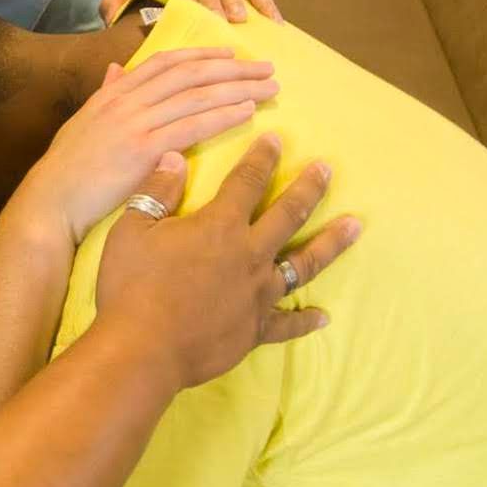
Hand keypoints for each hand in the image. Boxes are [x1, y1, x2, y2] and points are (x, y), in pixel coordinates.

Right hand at [17, 49, 278, 243]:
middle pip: (189, 74)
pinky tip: (247, 112)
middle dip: (232, 68)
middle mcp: (126, 101)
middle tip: (267, 68)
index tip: (232, 55)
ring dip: (238, 88)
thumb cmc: (67, 171)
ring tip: (269, 87)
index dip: (202, 55)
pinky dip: (223, 115)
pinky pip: (192, 126)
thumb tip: (116, 69)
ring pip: (196, 95)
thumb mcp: (83, 122)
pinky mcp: (144, 149)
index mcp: (113, 94)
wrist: (51, 201)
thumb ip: (105, 94)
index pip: (165, 63)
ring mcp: (135, 123)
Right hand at [95, 134, 360, 390]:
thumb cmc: (132, 286)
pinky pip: (287, 324)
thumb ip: (156, 192)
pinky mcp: (254, 330)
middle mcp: (248, 255)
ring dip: (330, 242)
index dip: (262, 158)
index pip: (247, 182)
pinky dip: (305, 320)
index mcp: (219, 226)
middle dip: (309, 188)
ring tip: (355, 225)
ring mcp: (257, 294)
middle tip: (328, 169)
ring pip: (303, 264)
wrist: (143, 348)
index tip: (276, 138)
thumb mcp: (131, 230)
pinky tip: (323, 316)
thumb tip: (174, 158)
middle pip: (288, 215)